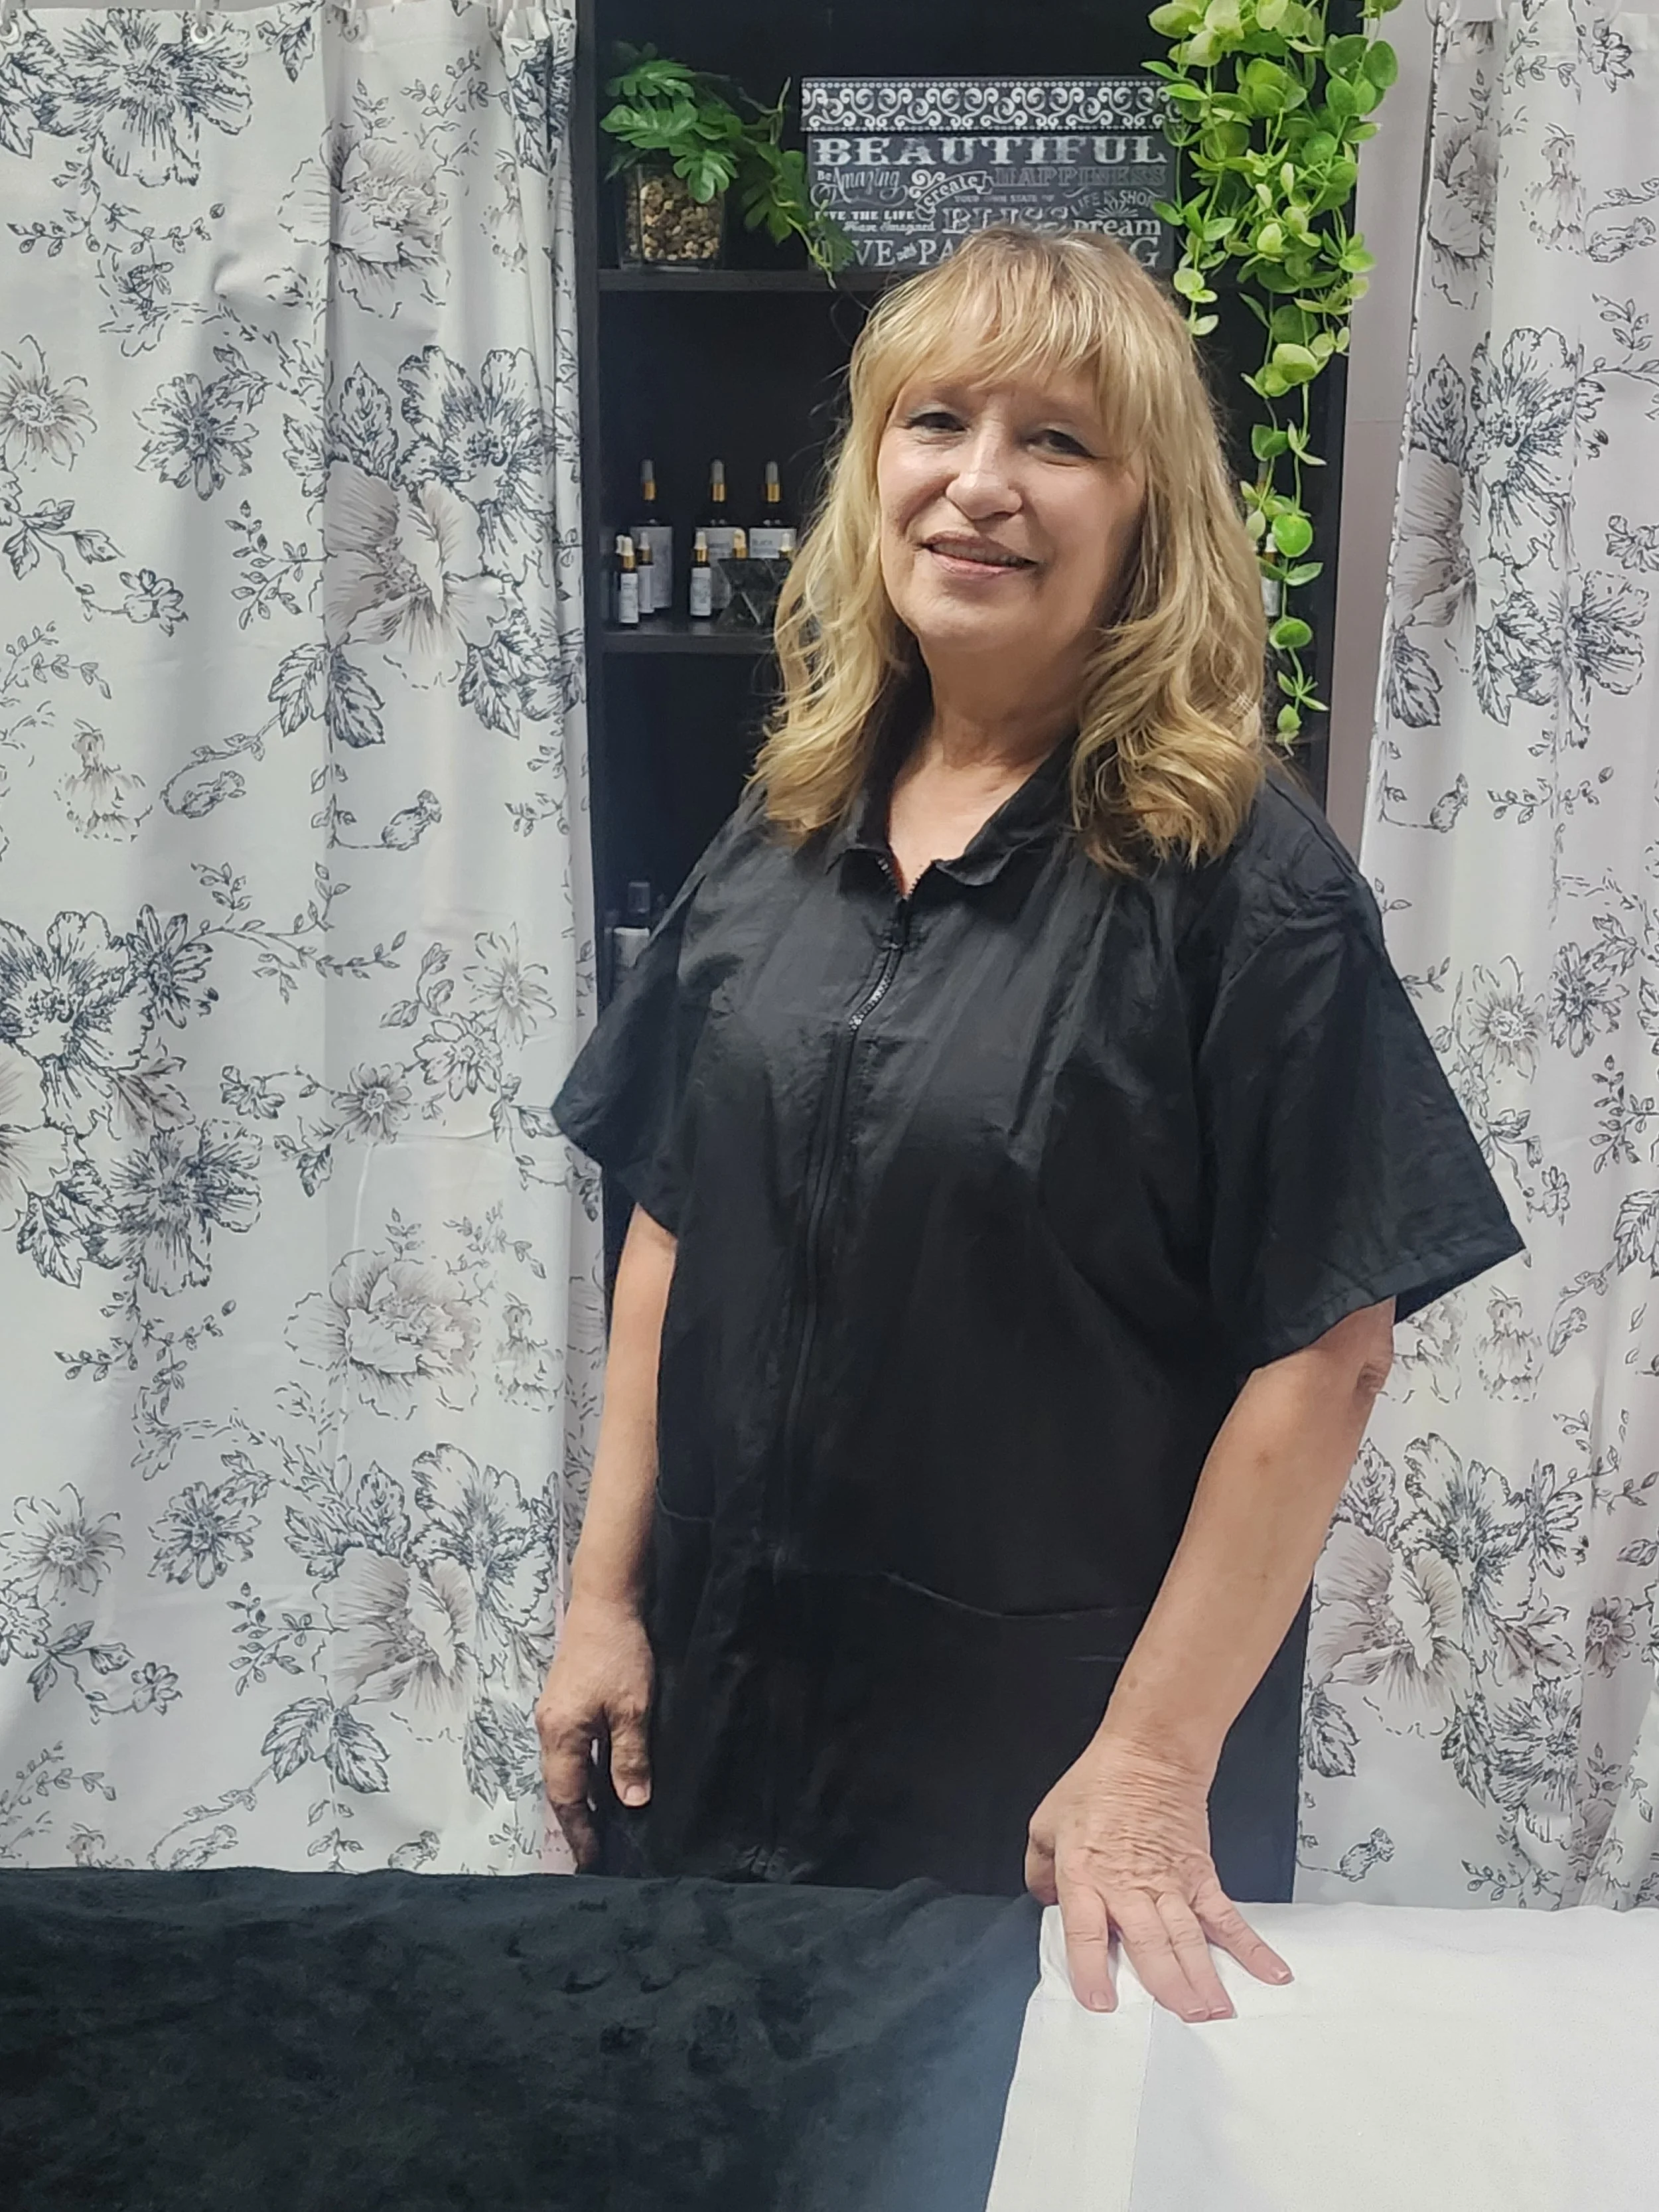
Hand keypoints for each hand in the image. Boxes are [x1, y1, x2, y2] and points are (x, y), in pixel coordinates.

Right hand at [534, 1589, 654, 1869]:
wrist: (605, 1602)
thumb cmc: (620, 1653)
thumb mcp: (633, 1709)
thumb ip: (629, 1757)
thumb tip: (631, 1804)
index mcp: (560, 1734)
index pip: (566, 1797)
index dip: (579, 1831)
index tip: (592, 1860)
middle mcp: (549, 1728)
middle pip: (560, 1785)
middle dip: (578, 1819)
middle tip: (599, 1848)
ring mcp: (554, 1714)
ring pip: (565, 1767)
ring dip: (581, 1795)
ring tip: (603, 1823)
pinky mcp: (564, 1702)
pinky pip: (572, 1748)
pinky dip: (584, 1770)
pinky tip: (604, 1777)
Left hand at [1025, 1734, 1290, 2022]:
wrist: (1148, 1754)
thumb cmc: (1095, 1786)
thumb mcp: (1046, 1823)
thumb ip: (1040, 1870)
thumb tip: (1046, 1904)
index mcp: (1085, 1876)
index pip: (1086, 1932)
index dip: (1091, 1970)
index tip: (1101, 2003)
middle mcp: (1129, 1887)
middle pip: (1149, 1944)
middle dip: (1166, 1985)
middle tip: (1183, 2020)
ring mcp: (1170, 1884)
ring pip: (1187, 1938)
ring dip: (1203, 1978)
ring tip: (1216, 2014)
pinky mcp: (1201, 1876)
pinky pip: (1226, 1917)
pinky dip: (1250, 1946)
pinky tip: (1270, 1973)